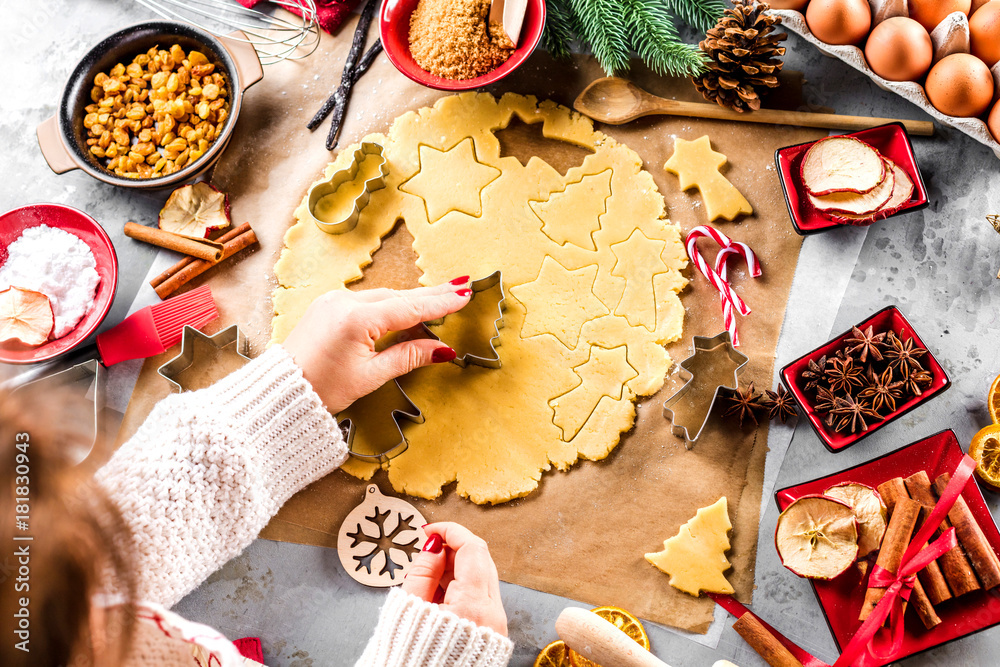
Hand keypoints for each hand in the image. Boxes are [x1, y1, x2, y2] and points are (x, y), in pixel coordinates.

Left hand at [282, 279, 470, 413]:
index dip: (439, 304)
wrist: (282, 391)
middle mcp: (345, 301)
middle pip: (398, 296)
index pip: (409, 308)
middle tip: (460, 287)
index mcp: (357, 318)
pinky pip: (367, 299)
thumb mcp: (371, 376)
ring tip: (440, 297)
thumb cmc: (322, 387)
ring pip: (383, 296)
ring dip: (410, 299)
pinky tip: (405, 305)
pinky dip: (389, 303)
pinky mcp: (328, 305)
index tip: (463, 295)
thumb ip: (408, 357)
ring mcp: (334, 300)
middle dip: (431, 295)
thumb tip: (442, 350)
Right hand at [402, 522, 507, 635]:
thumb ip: (423, 572)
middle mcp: (491, 612)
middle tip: (429, 550)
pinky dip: (463, 585)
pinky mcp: (493, 628)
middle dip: (453, 548)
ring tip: (430, 577)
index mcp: (471, 605)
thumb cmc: (416, 653)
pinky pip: (482, 594)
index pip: (471, 548)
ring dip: (457, 567)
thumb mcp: (412, 607)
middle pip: (480, 559)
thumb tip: (434, 547)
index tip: (432, 530)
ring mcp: (495, 621)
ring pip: (482, 575)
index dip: (451, 531)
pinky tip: (440, 593)